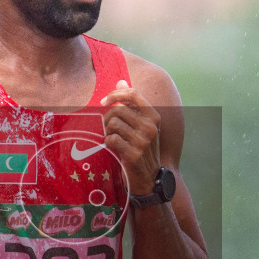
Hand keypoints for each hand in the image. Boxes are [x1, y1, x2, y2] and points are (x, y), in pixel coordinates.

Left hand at [102, 79, 161, 195]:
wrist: (149, 178)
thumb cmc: (142, 148)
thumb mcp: (141, 124)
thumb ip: (131, 103)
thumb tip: (120, 81)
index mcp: (154, 115)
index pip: (133, 93)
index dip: (115, 94)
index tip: (104, 102)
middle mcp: (151, 126)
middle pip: (118, 110)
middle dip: (107, 118)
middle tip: (108, 128)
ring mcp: (143, 141)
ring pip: (112, 124)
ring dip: (107, 132)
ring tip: (113, 138)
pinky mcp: (134, 153)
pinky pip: (111, 139)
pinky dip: (108, 142)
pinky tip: (113, 147)